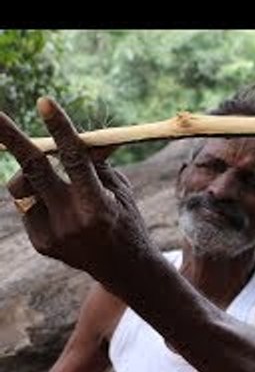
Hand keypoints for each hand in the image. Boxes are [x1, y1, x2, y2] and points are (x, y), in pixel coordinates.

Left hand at [0, 97, 149, 287]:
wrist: (125, 269)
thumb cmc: (125, 219)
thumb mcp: (119, 190)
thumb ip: (93, 163)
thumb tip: (71, 133)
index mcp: (97, 206)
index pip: (73, 160)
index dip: (59, 129)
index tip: (45, 102)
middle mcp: (71, 221)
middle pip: (34, 170)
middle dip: (11, 139)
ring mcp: (53, 234)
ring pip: (24, 188)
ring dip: (34, 177)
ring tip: (59, 190)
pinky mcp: (41, 243)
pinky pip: (28, 207)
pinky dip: (41, 201)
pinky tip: (63, 217)